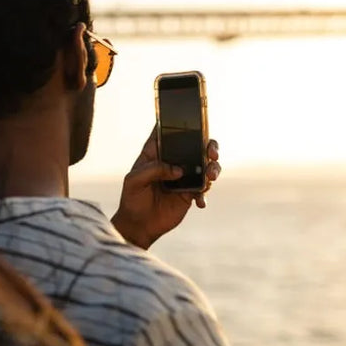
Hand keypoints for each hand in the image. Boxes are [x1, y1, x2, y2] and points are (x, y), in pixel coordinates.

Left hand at [111, 127, 220, 249]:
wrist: (139, 225)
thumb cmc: (132, 199)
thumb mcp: (134, 181)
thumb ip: (154, 170)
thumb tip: (178, 170)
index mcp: (156, 152)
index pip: (169, 132)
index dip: (180, 122)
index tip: (194, 119)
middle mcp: (173, 161)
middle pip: (196, 145)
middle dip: (209, 145)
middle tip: (212, 153)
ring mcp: (184, 176)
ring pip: (205, 165)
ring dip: (213, 168)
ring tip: (210, 177)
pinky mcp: (190, 192)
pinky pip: (204, 188)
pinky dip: (205, 193)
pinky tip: (200, 202)